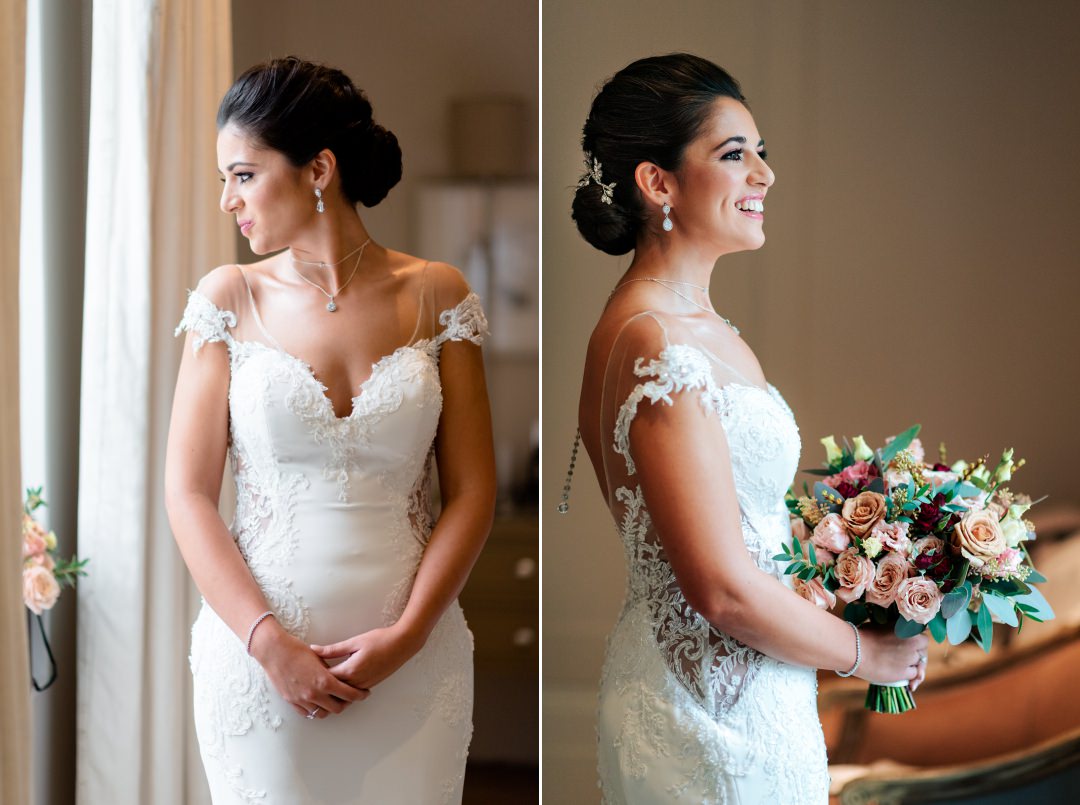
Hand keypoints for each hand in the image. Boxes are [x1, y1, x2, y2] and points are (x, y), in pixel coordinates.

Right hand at [251, 619, 368, 719]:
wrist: (275, 651)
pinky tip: (318, 702)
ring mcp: (302, 699)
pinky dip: (315, 709)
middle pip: (338, 708)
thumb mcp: (319, 658)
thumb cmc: (297, 650)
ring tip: (333, 700)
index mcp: (325, 681)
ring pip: (322, 713)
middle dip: (346, 703)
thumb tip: (339, 676)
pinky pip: (307, 713)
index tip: (363, 693)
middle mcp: (314, 693)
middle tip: (349, 697)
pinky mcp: (291, 701)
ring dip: (330, 708)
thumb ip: (331, 671)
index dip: (359, 695)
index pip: (349, 694)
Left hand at [309, 624, 425, 690]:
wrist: (403, 644)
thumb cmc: (380, 639)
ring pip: (344, 696)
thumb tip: (314, 650)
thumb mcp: (354, 642)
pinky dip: (344, 692)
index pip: (326, 680)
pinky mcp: (371, 684)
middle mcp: (357, 681)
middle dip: (321, 690)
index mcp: (351, 670)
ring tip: (319, 690)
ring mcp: (365, 685)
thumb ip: (333, 649)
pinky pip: (353, 693)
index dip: (314, 678)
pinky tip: (338, 686)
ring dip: (332, 694)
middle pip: (334, 692)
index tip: (303, 674)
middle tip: (307, 687)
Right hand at [857, 628, 928, 685]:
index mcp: (908, 629)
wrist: (854, 650)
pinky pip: (913, 675)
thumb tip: (899, 636)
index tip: (913, 647)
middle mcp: (912, 642)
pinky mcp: (904, 672)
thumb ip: (896, 632)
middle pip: (923, 651)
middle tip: (906, 660)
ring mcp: (909, 657)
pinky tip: (898, 675)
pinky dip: (908, 677)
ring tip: (898, 667)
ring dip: (911, 666)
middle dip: (917, 656)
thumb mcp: (882, 627)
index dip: (918, 643)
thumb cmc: (863, 636)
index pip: (922, 637)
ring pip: (918, 664)